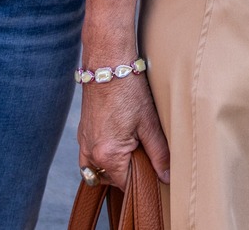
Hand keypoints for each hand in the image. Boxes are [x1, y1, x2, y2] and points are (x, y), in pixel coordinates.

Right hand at [78, 68, 170, 187]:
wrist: (107, 64)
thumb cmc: (129, 91)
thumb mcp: (149, 123)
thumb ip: (159, 154)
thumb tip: (167, 177)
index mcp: (107, 155)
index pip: (125, 184)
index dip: (142, 181)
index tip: (154, 173)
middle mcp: (90, 153)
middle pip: (110, 179)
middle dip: (128, 173)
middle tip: (145, 156)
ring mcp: (83, 143)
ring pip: (98, 170)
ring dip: (114, 166)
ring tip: (132, 148)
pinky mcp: (82, 133)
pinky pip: (90, 157)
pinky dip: (104, 156)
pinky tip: (119, 141)